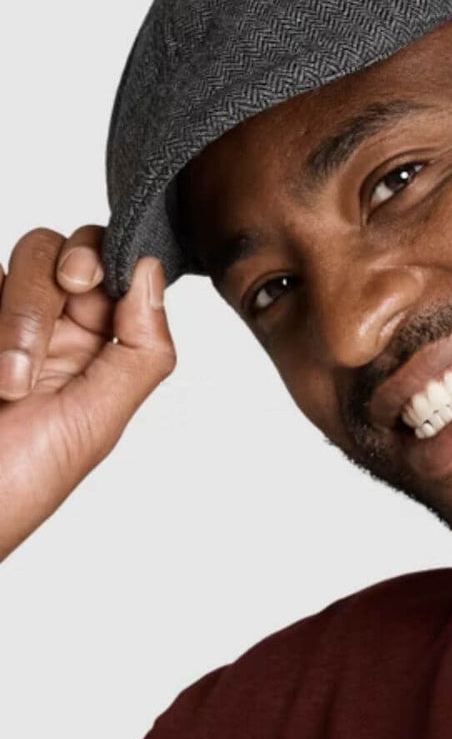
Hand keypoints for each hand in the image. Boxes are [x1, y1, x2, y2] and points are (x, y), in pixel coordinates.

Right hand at [0, 225, 175, 560]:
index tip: (90, 281)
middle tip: (65, 296)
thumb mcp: (98, 420)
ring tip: (9, 385)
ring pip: (16, 262)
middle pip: (58, 252)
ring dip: (18, 316)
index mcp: (95, 348)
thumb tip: (151, 271)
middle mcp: (46, 329)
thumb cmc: (16, 486)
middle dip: (59, 277)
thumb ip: (140, 347)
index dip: (110, 260)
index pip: (115, 269)